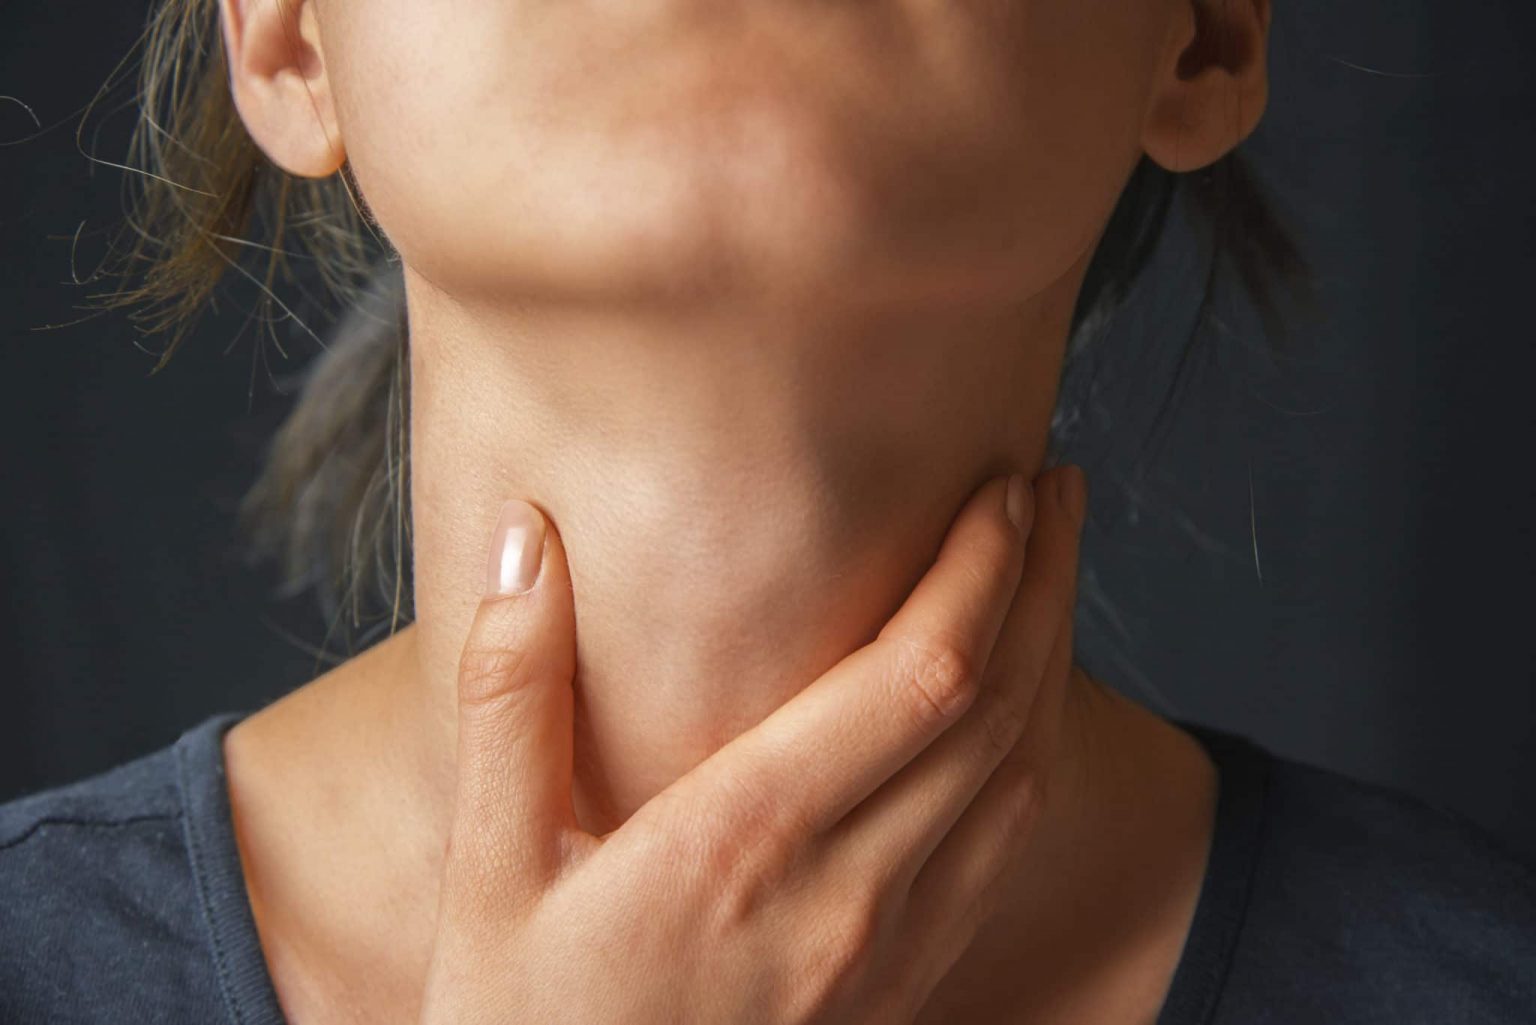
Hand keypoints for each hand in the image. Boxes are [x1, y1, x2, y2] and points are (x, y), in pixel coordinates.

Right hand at [418, 466, 1088, 1023]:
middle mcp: (845, 896)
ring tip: (1057, 566)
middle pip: (998, 710)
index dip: (981, 570)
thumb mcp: (487, 872)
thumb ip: (509, 699)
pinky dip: (1035, 752)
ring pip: (1021, 779)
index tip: (1001, 484)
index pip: (919, 680)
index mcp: (742, 844)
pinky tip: (1021, 707)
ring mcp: (889, 953)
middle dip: (1042, 581)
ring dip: (1054, 659)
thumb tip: (525, 538)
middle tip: (1054, 485)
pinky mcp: (903, 988)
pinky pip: (1003, 850)